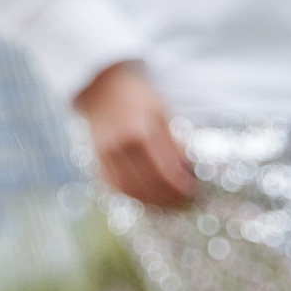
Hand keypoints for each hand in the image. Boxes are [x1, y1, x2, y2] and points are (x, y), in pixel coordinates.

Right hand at [75, 61, 195, 209]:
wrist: (99, 87)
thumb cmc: (136, 96)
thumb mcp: (161, 111)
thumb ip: (173, 141)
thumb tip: (189, 168)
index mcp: (138, 134)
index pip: (165, 171)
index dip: (181, 186)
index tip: (194, 190)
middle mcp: (118, 148)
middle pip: (147, 185)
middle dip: (169, 197)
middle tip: (184, 201)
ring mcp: (104, 155)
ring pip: (129, 190)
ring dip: (150, 201)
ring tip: (168, 203)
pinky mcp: (96, 159)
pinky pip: (113, 185)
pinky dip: (131, 195)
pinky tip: (145, 196)